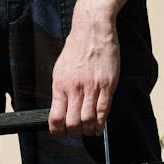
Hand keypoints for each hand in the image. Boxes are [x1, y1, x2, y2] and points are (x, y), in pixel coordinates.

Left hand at [48, 10, 119, 137]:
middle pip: (73, 123)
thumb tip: (59, 110)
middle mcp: (75, 88)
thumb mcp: (60, 69)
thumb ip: (60, 90)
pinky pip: (103, 110)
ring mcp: (92, 87)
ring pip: (88, 120)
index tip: (61, 133)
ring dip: (87, 131)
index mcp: (60, 85)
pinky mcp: (107, 84)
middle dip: (74, 133)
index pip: (56, 117)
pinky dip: (100, 123)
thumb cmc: (76, 48)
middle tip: (76, 133)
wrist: (92, 29)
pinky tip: (99, 128)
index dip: (58, 131)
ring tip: (88, 131)